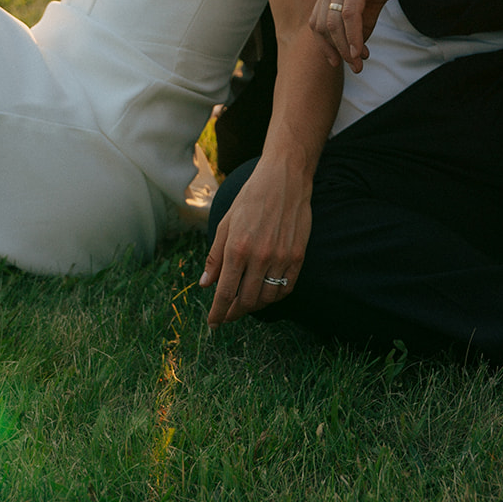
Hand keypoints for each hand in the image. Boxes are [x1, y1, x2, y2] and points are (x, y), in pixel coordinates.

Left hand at [200, 160, 311, 327]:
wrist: (284, 178)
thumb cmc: (251, 197)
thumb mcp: (226, 222)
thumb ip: (215, 256)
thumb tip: (205, 284)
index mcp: (237, 248)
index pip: (225, 293)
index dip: (218, 312)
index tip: (213, 323)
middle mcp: (259, 257)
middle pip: (246, 301)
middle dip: (234, 313)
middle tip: (227, 314)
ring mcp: (281, 258)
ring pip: (266, 299)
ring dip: (254, 306)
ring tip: (245, 303)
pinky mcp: (297, 257)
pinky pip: (285, 289)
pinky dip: (274, 297)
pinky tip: (266, 293)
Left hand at [310, 0, 440, 72]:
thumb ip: (364, 18)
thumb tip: (359, 43)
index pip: (317, 20)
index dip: (324, 44)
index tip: (338, 61)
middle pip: (321, 25)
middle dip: (335, 50)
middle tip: (354, 67)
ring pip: (333, 22)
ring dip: (345, 48)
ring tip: (359, 63)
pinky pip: (349, 13)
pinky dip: (353, 35)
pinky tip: (360, 50)